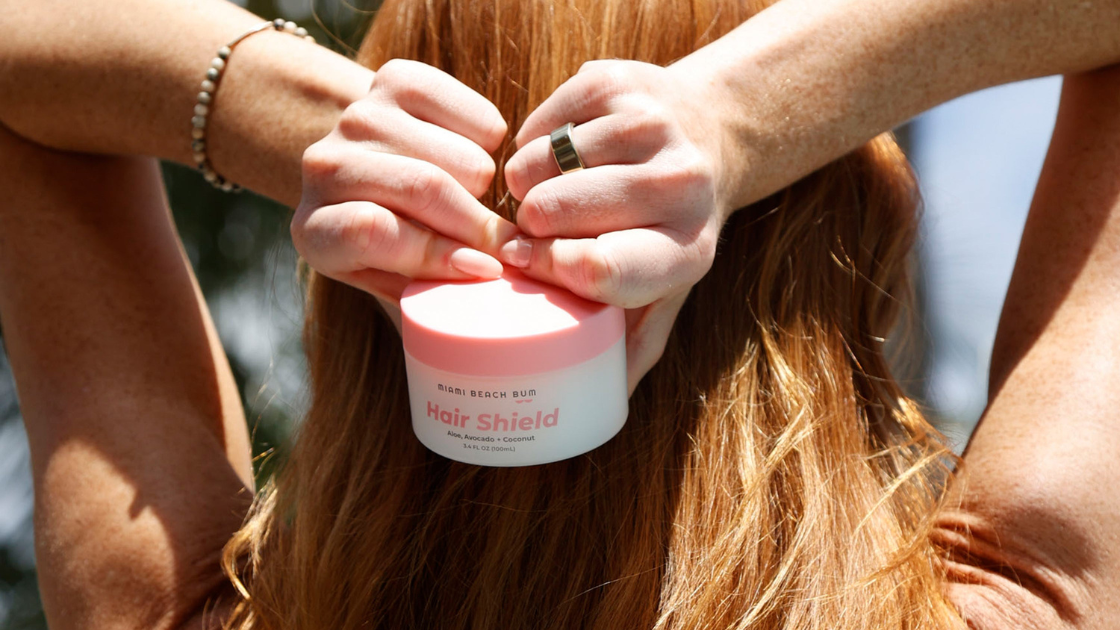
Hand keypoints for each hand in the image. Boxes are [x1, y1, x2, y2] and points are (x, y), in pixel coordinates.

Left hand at [292, 59, 519, 305]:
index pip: (372, 231)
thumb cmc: (396, 249)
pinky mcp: (395, 80)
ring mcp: (358, 117)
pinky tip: (474, 158)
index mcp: (315, 232)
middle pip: (423, 187)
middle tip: (510, 247)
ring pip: (461, 156)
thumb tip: (491, 286)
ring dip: (485, 186)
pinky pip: (478, 118)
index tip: (484, 271)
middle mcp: (324, 167)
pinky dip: (492, 144)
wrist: (370, 170)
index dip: (435, 253)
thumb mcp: (400, 287)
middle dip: (479, 224)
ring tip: (476, 201)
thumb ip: (432, 297)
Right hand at [501, 59, 734, 394]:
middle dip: (528, 227)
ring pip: (540, 163)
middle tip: (528, 234)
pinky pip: (539, 122)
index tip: (528, 266)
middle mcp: (680, 183)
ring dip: (523, 184)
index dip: (550, 270)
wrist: (711, 134)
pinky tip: (551, 157)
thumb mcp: (666, 289)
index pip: (600, 268)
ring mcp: (650, 123)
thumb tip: (599, 407)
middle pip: (559, 213)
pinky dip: (531, 143)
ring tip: (537, 195)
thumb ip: (632, 344)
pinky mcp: (617, 80)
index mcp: (689, 248)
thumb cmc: (672, 229)